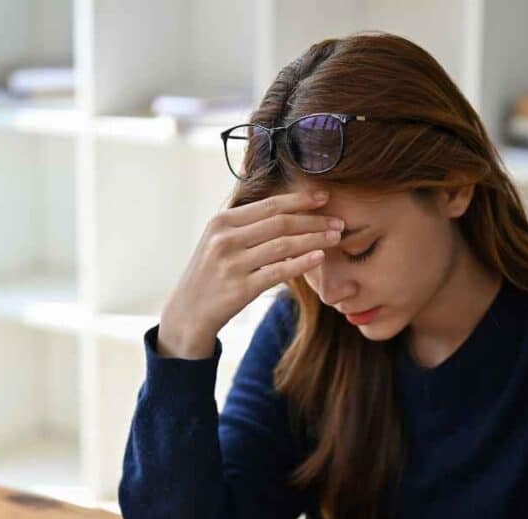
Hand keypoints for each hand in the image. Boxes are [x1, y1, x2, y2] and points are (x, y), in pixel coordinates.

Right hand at [157, 188, 343, 357]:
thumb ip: (246, 224)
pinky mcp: (240, 289)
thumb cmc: (211, 274)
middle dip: (314, 220)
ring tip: (335, 238)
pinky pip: (279, 272)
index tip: (324, 197)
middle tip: (339, 221)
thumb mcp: (219, 241)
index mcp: (222, 221)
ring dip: (314, 240)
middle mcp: (225, 239)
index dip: (300, 200)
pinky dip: (302, 263)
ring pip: (283, 246)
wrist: (188, 312)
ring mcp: (232, 264)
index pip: (269, 205)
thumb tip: (288, 208)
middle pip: (280, 223)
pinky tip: (319, 257)